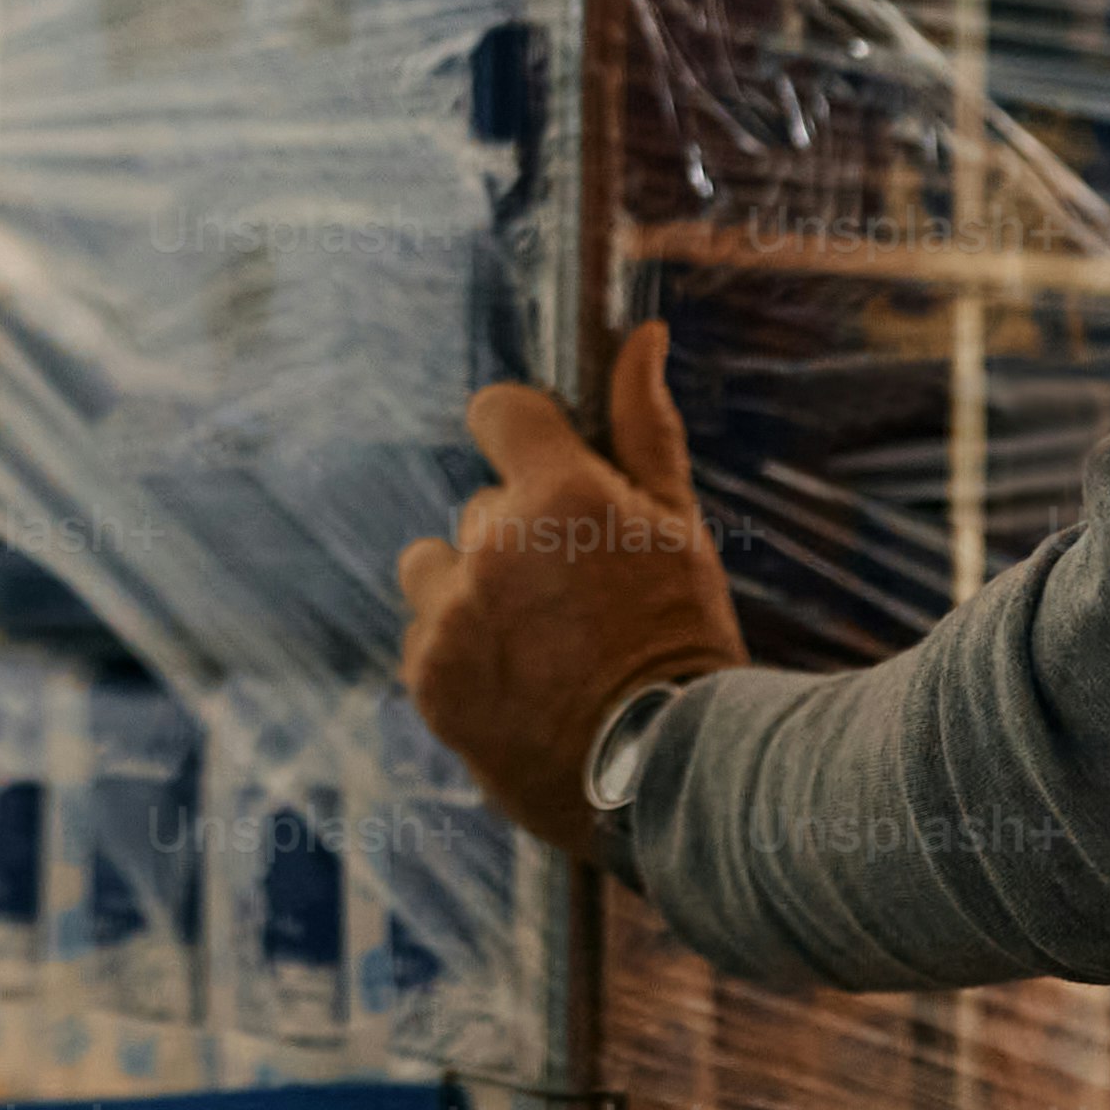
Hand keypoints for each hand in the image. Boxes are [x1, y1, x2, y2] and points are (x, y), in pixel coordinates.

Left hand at [391, 324, 748, 866]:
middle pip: (481, 509)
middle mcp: (492, 543)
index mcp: (559, 492)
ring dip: (472, 592)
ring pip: (437, 569)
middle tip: (578, 599)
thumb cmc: (683, 637)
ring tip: (538, 644)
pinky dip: (460, 655)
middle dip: (519, 539)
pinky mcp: (427, 677)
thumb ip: (644, 426)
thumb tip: (640, 336)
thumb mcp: (677, 525)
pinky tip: (518, 687)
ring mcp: (452, 614)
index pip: (498, 410)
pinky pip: (426, 637)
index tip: (542, 467)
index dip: (520, 434)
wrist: (667, 772)